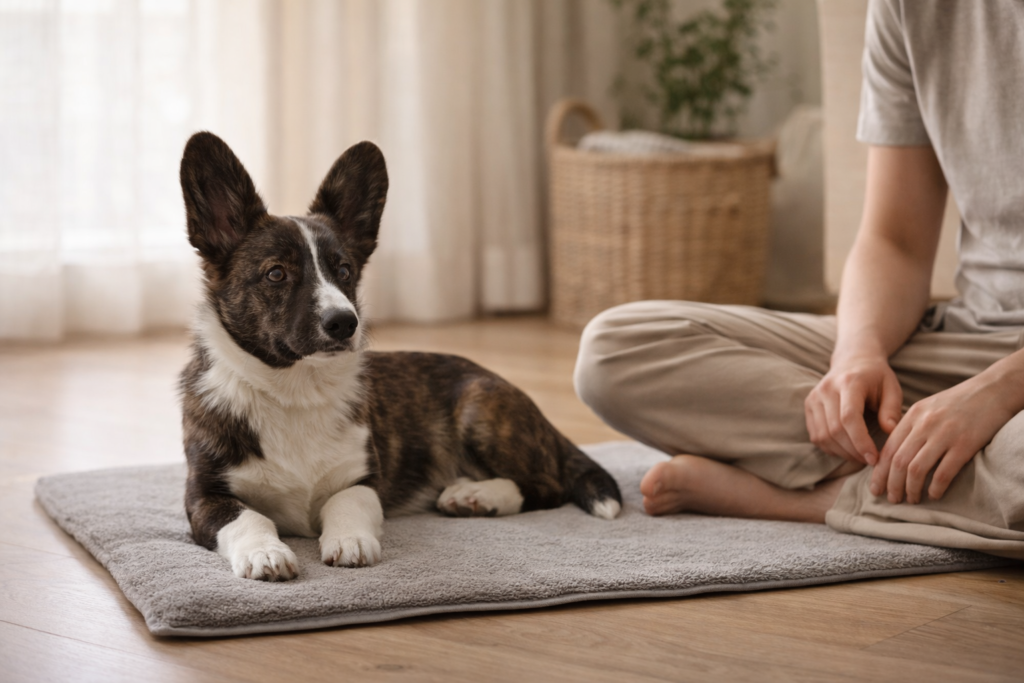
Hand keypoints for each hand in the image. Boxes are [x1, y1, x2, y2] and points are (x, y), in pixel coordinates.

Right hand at [805, 354, 903, 464]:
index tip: (874, 458)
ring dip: (842, 452)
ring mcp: (814, 397)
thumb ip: (892, 410)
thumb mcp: (892, 388)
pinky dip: (831, 448)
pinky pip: (816, 436)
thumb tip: (890, 432)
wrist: (853, 360)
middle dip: (853, 451)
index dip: (860, 441)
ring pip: (823, 436)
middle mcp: (826, 389)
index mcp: (849, 382)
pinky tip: (847, 449)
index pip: (849, 417)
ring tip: (860, 456)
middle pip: (834, 430)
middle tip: (871, 461)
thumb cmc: (876, 377)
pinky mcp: (808, 406)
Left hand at [870, 374, 1014, 503]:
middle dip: (892, 484)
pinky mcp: (965, 444)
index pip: (889, 448)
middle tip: (892, 500)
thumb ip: (911, 427)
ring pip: (916, 469)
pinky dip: (936, 487)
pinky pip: (944, 472)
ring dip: (910, 489)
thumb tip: (894, 454)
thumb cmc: (959, 402)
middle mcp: (925, 425)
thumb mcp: (928, 407)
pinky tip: (934, 495)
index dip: (880, 472)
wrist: (992, 390)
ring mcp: (944, 435)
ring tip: (911, 500)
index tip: (876, 487)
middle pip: (898, 461)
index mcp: (913, 416)